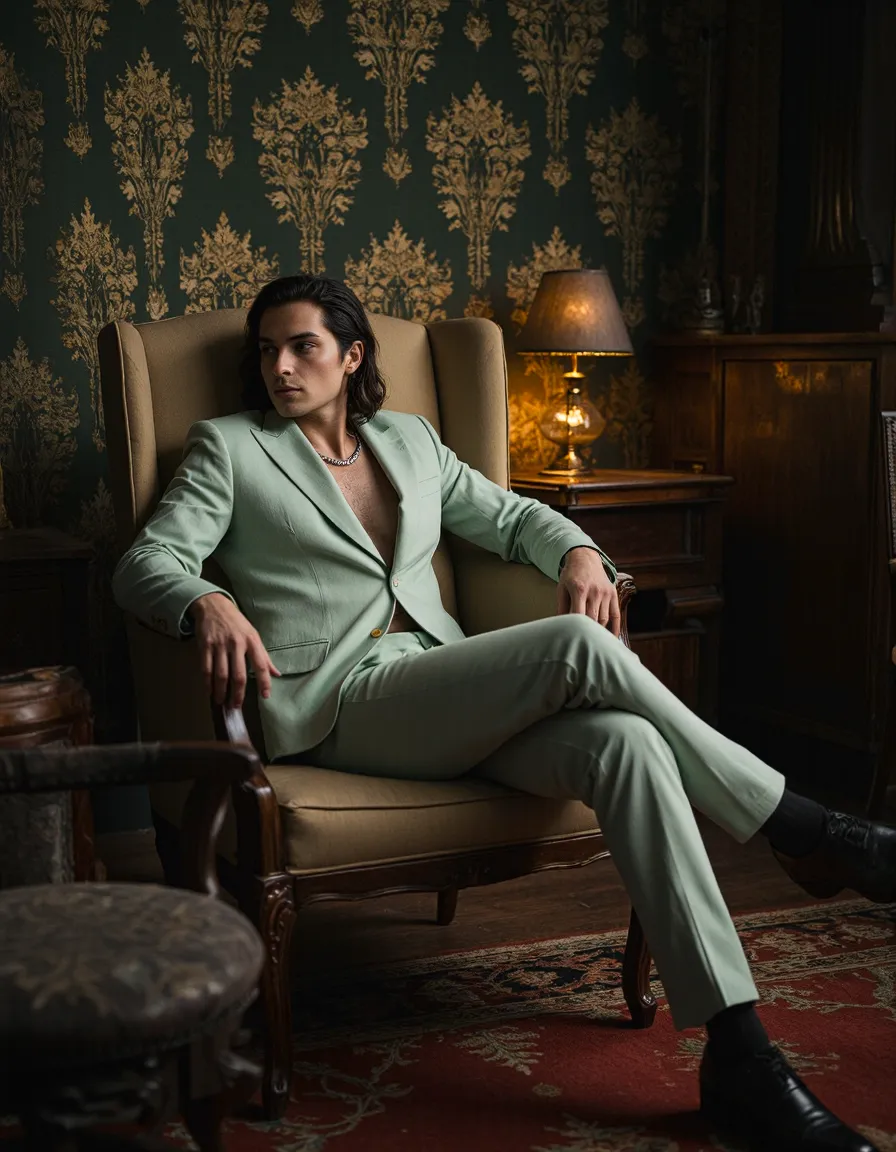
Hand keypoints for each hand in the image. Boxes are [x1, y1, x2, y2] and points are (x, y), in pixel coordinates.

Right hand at [190, 593, 280, 707]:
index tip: (265, 696)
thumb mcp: (254, 635)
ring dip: (221, 692)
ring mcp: (220, 645)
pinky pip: (206, 668)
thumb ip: (264, 656)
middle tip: (236, 706)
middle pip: (239, 675)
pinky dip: (207, 683)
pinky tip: (209, 691)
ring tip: (222, 702)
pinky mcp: (205, 645)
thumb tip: (277, 674)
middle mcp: (237, 643)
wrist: (214, 605)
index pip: (261, 665)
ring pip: (221, 675)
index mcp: (252, 641)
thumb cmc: (237, 623)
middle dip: (238, 694)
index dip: (264, 682)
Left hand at [556, 547, 620, 635]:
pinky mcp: (613, 593)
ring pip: (604, 619)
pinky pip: (616, 614)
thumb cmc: (571, 575)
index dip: (575, 627)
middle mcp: (595, 591)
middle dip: (587, 632)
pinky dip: (614, 628)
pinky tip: (610, 638)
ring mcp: (605, 593)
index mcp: (579, 589)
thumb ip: (561, 608)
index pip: (578, 614)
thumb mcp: (561, 588)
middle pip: (592, 619)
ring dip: (598, 631)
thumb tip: (559, 626)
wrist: (585, 558)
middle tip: (581, 643)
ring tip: (592, 641)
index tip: (572, 637)